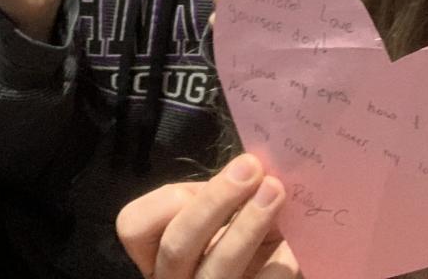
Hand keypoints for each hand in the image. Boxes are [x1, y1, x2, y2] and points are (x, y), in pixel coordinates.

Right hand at [116, 154, 299, 278]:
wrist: (258, 271)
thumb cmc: (235, 237)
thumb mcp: (216, 215)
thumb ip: (220, 194)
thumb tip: (250, 160)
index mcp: (156, 252)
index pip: (134, 226)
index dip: (167, 201)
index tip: (200, 181)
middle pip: (178, 245)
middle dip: (215, 201)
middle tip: (252, 168)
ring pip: (217, 269)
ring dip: (248, 225)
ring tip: (275, 192)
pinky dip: (279, 263)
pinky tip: (293, 243)